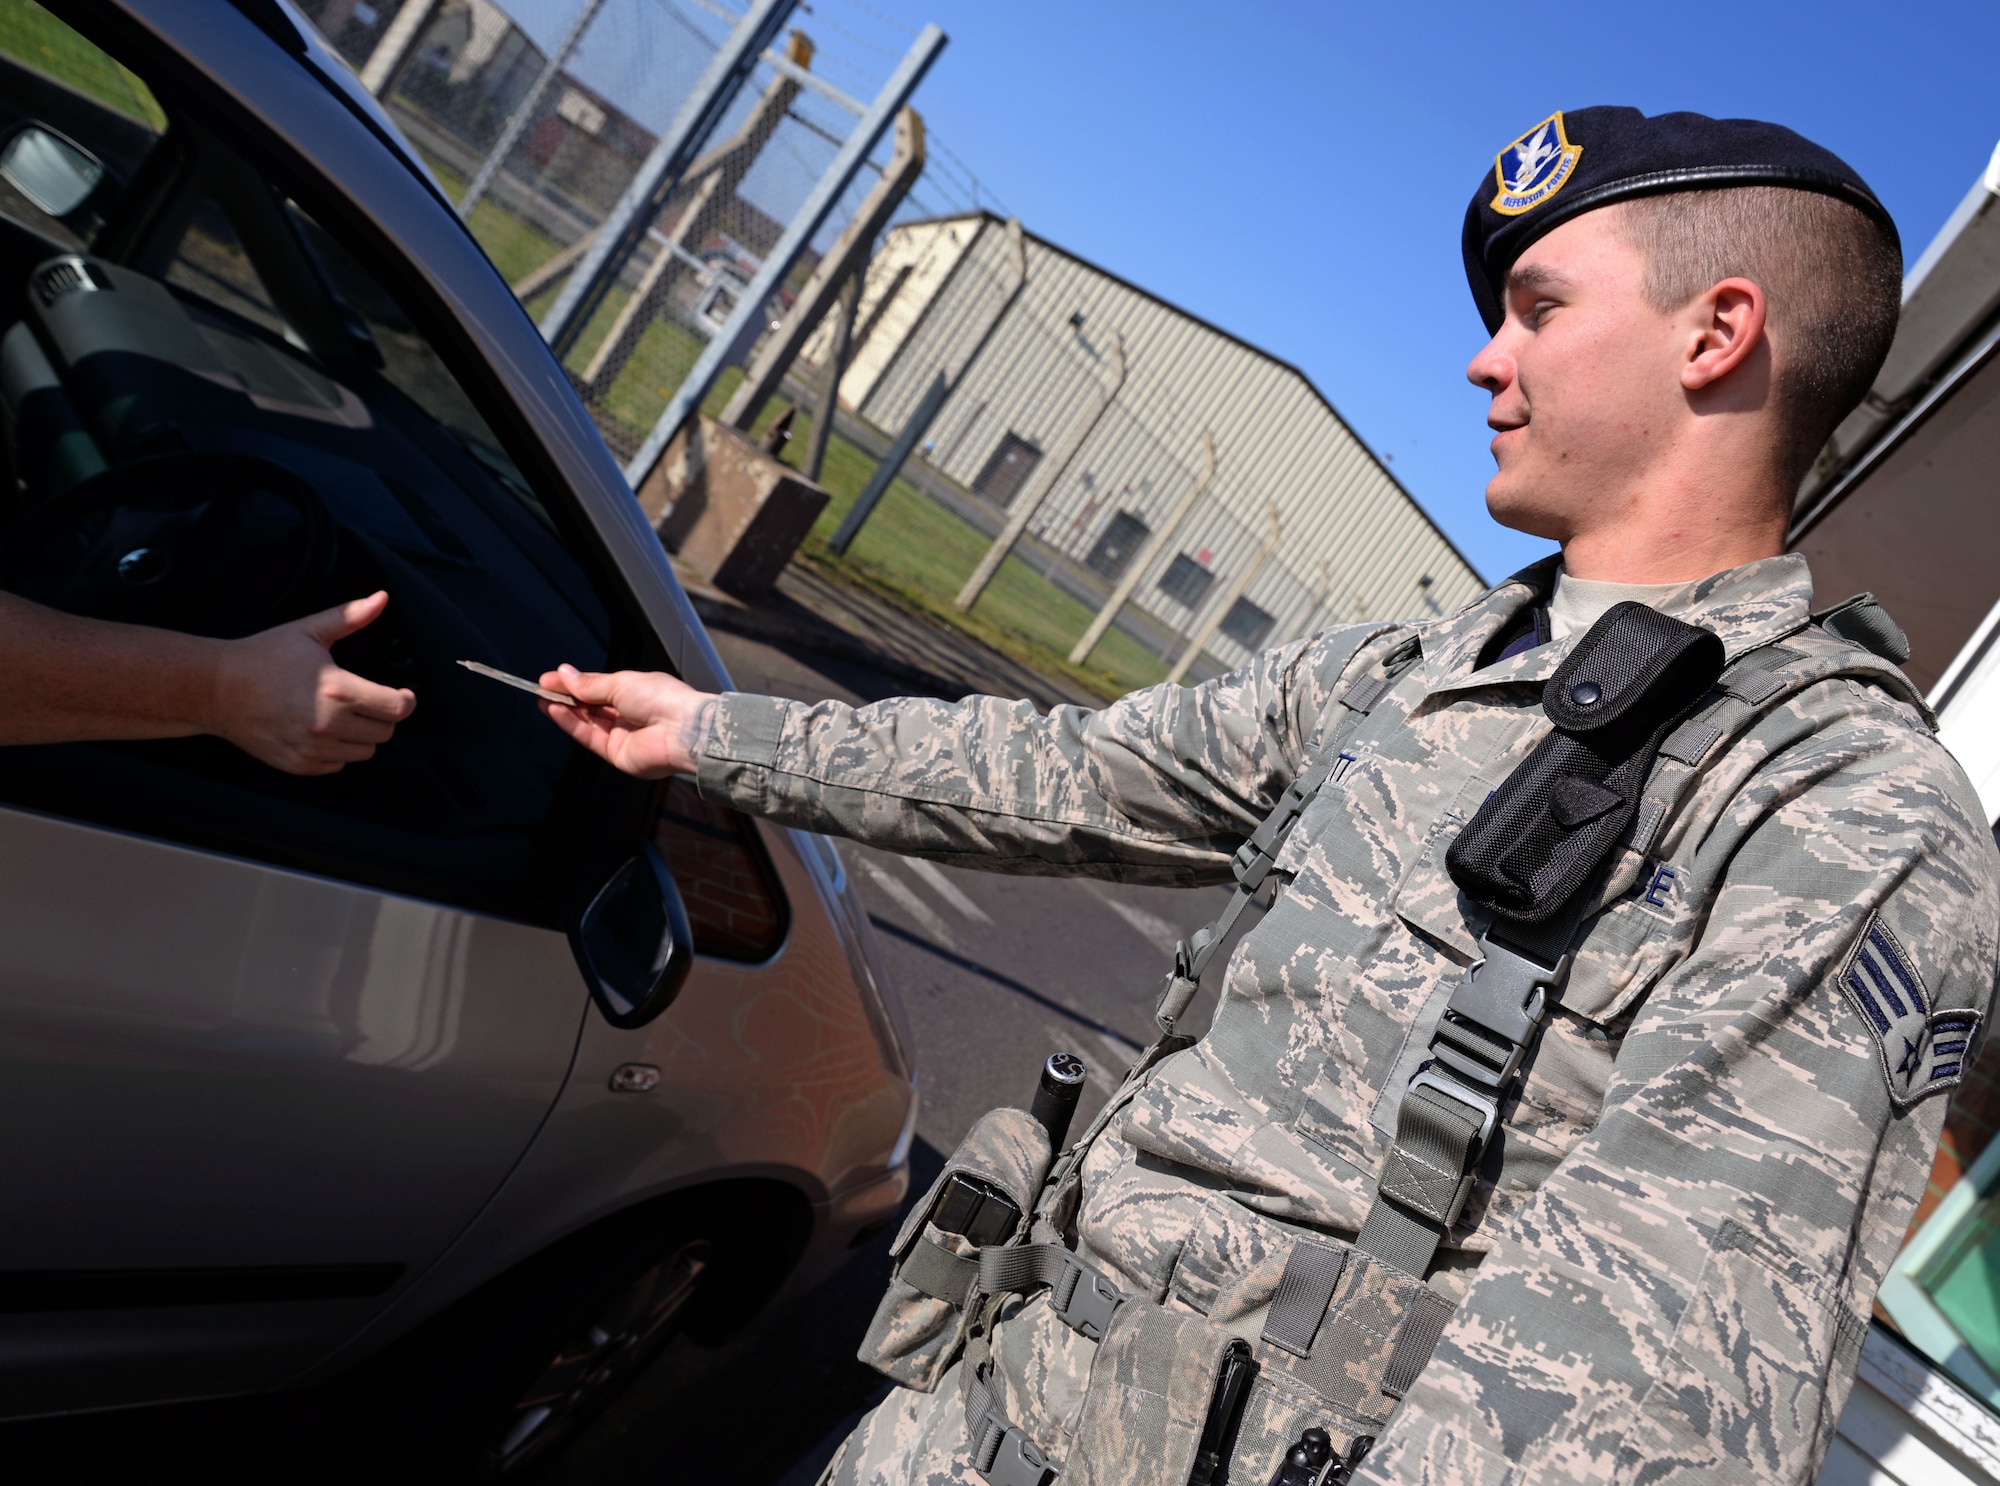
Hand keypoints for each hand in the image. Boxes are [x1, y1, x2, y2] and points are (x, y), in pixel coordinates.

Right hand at [211, 592, 416, 775]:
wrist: (215, 688)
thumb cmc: (263, 657)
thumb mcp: (308, 631)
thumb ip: (350, 617)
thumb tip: (381, 598)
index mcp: (337, 689)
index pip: (397, 708)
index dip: (406, 701)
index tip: (403, 695)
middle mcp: (327, 723)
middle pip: (385, 732)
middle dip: (382, 716)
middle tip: (367, 701)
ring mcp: (312, 748)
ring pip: (364, 752)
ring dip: (361, 735)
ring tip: (341, 714)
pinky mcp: (298, 764)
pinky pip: (337, 765)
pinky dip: (337, 751)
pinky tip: (321, 729)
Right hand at [537, 664, 716, 778]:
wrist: (681, 729)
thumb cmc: (661, 698)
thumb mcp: (620, 683)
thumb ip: (590, 684)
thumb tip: (564, 674)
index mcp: (635, 691)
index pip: (598, 687)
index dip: (574, 682)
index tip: (549, 678)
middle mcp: (628, 713)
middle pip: (590, 705)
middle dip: (567, 696)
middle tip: (542, 687)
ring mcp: (622, 735)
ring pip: (587, 722)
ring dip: (565, 710)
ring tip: (543, 698)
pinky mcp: (616, 753)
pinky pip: (589, 737)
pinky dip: (571, 724)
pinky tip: (555, 710)